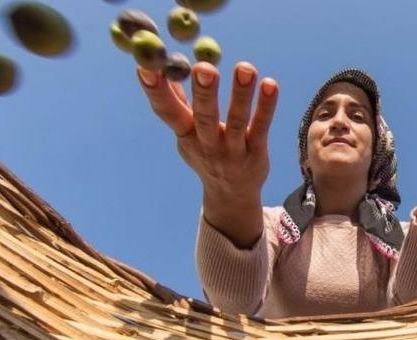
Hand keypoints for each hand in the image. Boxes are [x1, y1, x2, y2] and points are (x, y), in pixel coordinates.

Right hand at [136, 61, 278, 198]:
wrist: (231, 195)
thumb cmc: (207, 154)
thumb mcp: (188, 134)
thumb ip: (178, 104)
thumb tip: (162, 70)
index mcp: (186, 135)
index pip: (167, 112)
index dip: (156, 91)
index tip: (146, 66)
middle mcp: (207, 145)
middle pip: (204, 118)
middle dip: (203, 93)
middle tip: (204, 68)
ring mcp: (232, 151)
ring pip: (236, 121)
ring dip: (240, 95)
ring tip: (245, 68)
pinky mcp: (256, 153)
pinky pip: (261, 127)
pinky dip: (266, 106)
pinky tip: (270, 84)